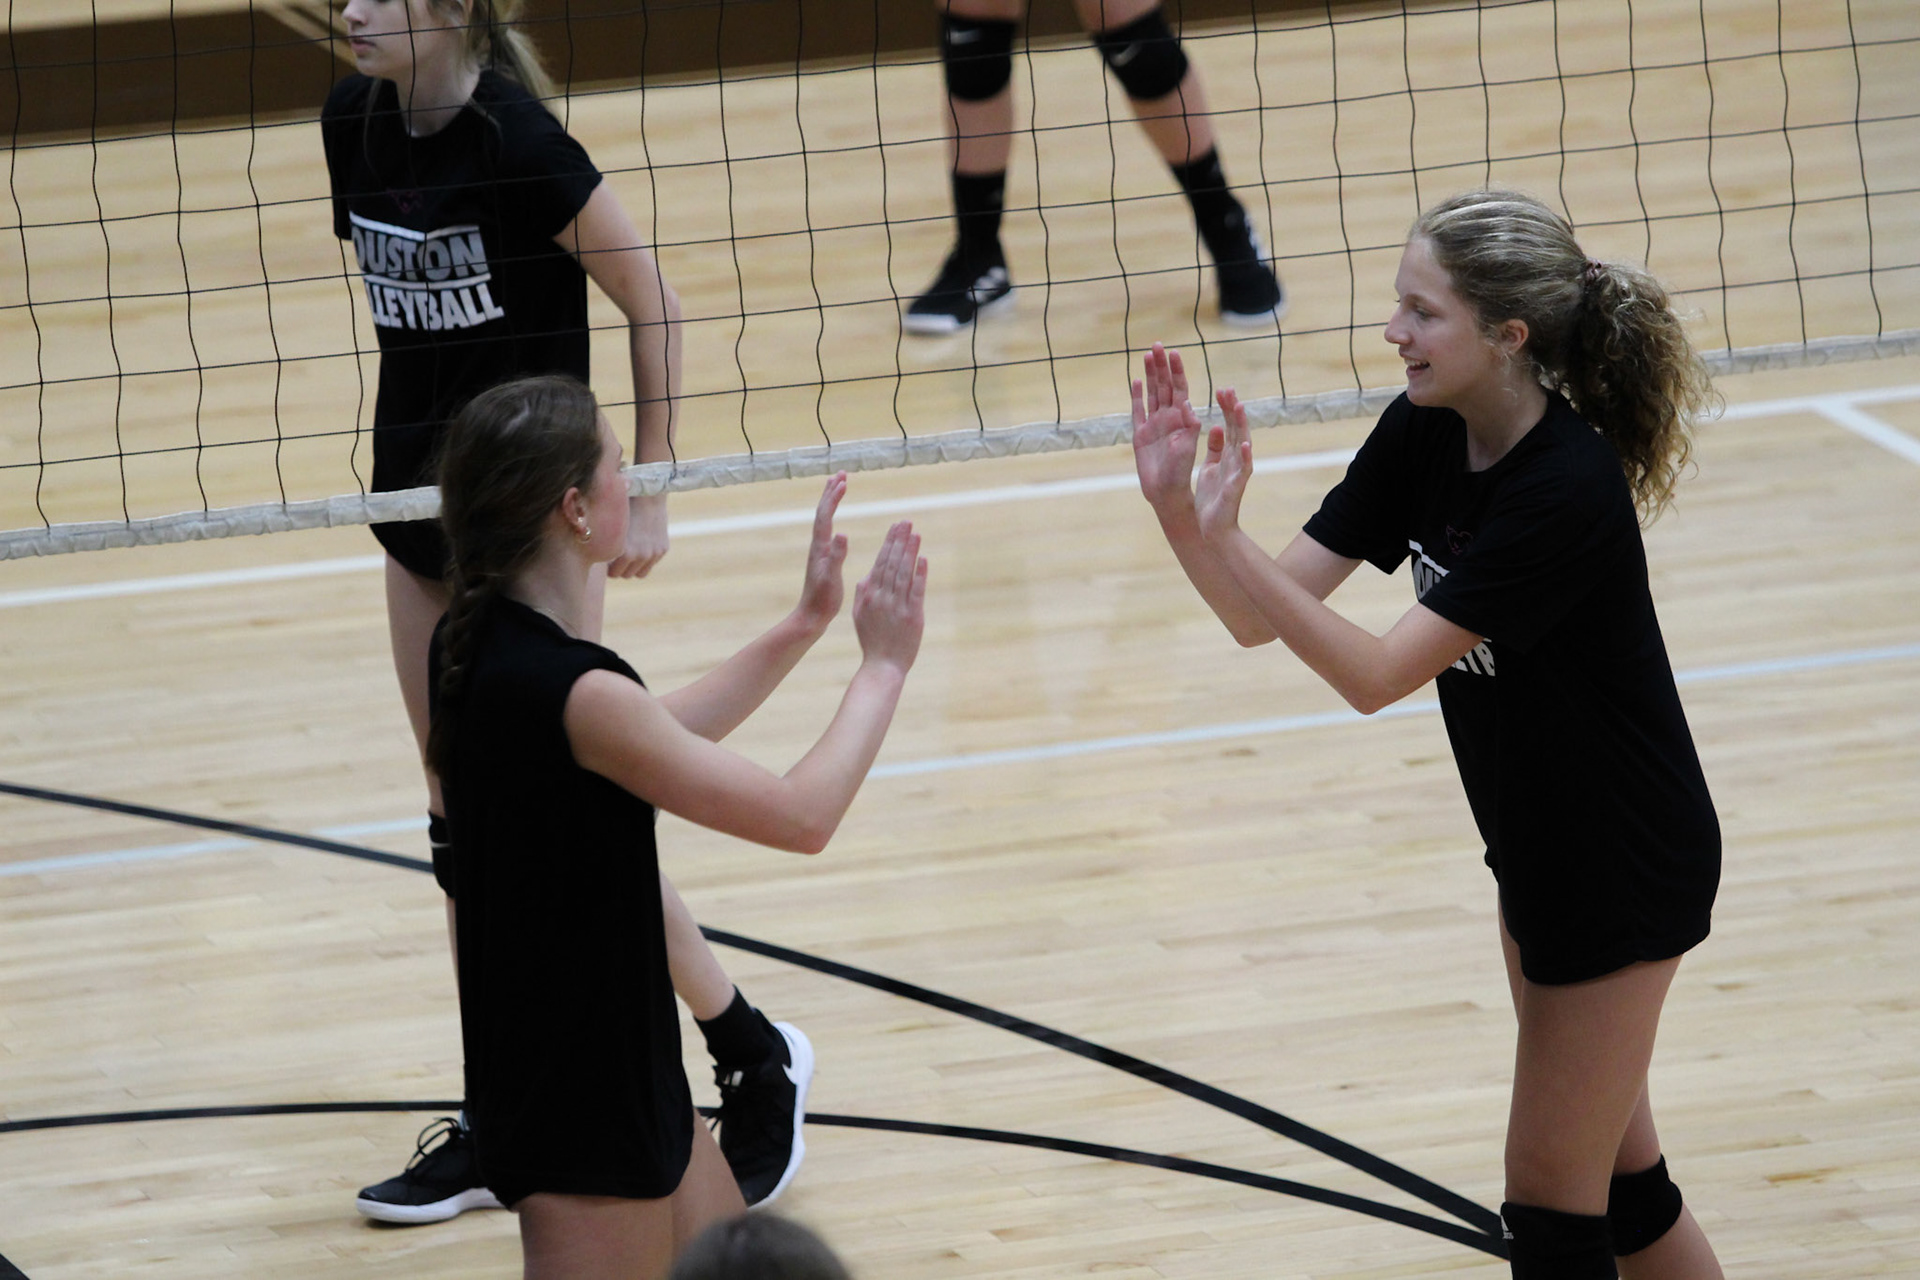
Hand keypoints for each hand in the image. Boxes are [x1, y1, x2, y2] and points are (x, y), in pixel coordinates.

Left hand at [609, 491, 668, 577]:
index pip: (613, 573)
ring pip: (640, 573)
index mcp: (625, 551)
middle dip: (620, 568)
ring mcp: (653, 553)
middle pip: (626, 575)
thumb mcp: (610, 526)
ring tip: (627, 554)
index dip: (608, 567)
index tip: (605, 558)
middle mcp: (641, 555)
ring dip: (633, 567)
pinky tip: (639, 545)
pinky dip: (645, 559)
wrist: (648, 494)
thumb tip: (590, 553)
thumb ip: (605, 544)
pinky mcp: (663, 549)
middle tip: (614, 556)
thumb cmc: (622, 506)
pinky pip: (650, 563)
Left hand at [796, 472, 849, 631]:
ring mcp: (820, 552)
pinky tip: (837, 523)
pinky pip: (828, 530)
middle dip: (831, 492)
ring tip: (839, 488)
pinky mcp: (823, 558)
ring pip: (824, 520)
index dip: (833, 498)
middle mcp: (818, 546)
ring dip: (831, 502)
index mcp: (820, 548)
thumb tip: (842, 533)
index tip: (843, 481)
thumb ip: (836, 556)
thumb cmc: (822, 600)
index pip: (825, 516)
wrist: (811, 616)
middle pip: (823, 512)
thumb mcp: (831, 578)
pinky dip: (833, 518)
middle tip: (841, 474)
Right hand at [853, 521, 926, 672]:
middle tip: (906, 522)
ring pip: (904, 573)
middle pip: (891, 563)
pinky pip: (916, 591)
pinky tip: (922, 559)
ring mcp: (897, 606)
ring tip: (915, 534)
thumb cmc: (872, 641)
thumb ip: (863, 594)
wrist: (882, 666)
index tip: (895, 527)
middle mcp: (882, 597)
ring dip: (910, 552)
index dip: (888, 543)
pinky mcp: (912, 616)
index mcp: (870, 595)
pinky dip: (919, 574)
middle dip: (899, 541)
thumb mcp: (860, 616)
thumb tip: (867, 576)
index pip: (880, 563)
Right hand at [1131, 343, 1203, 516]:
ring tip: (1147, 354)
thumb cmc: (1180, 473)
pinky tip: (1137, 381)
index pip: (1180, 389)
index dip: (1177, 371)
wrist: (1165, 492)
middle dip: (1162, 365)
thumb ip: (1188, 427)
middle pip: (1165, 386)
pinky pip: (1138, 411)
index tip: (1174, 353)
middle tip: (1158, 345)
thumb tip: (1186, 405)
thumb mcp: (1188, 449)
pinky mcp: (1141, 435)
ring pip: (1152, 393)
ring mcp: (1154, 425)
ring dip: (1150, 374)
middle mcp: (1169, 418)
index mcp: (1183, 419)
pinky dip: (1137, 396)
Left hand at [1194, 387, 1252, 541]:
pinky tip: (1245, 444)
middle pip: (1236, 429)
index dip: (1226, 408)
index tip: (1222, 390)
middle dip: (1232, 409)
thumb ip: (1216, 449)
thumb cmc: (1212, 499)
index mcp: (1227, 455)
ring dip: (1241, 426)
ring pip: (1242, 444)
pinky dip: (1244, 456)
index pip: (1229, 426)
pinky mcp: (1236, 486)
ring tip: (1239, 407)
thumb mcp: (1210, 467)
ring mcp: (1237, 472)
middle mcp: (1236, 460)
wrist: (1213, 527)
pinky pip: (1242, 469)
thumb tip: (1218, 427)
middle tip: (1228, 389)